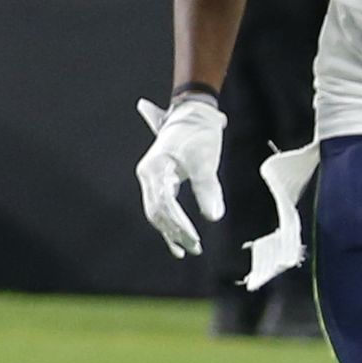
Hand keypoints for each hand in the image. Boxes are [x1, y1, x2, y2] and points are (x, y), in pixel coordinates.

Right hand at [135, 94, 224, 258]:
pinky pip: (160, 206)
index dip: (179, 224)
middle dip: (175, 231)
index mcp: (155, 168)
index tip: (195, 240)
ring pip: (156, 211)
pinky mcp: (159, 179)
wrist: (194, 114)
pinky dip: (170, 223)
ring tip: (189, 248)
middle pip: (156, 210)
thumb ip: (208, 190)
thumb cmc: (199, 136)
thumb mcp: (206, 162)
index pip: (163, 204)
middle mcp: (148, 174)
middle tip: (194, 248)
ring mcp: (151, 177)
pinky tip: (179, 239)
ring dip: (172, 230)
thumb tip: (213, 217)